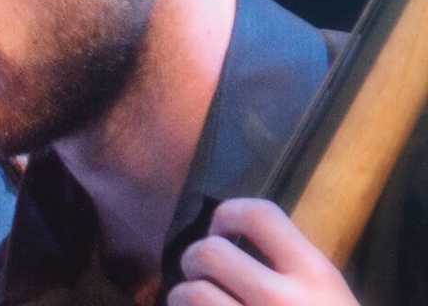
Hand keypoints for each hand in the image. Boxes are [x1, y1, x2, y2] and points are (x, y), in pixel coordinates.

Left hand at [169, 198, 357, 305]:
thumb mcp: (327, 296)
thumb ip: (289, 266)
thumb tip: (227, 233)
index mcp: (314, 275)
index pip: (259, 214)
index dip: (227, 213)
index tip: (221, 228)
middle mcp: (282, 300)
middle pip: (208, 252)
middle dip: (194, 259)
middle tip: (203, 272)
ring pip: (188, 293)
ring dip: (183, 296)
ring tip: (196, 302)